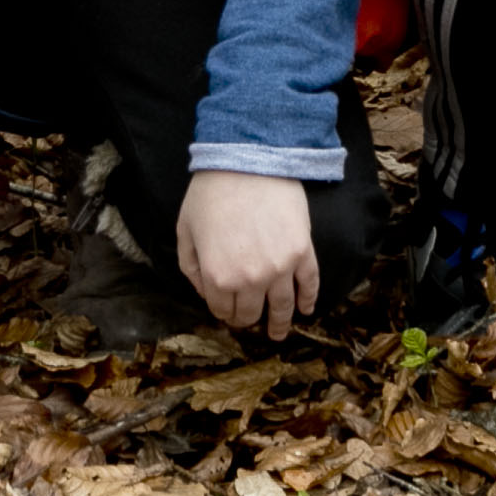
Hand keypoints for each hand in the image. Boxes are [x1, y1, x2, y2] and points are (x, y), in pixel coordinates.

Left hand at [177, 171, 321, 338]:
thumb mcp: (185, 231)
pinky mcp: (302, 253)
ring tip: (277, 334)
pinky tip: (306, 310)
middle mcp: (250, 280)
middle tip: (247, 317)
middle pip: (250, 312)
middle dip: (246, 318)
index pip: (222, 309)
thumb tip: (205, 292)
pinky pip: (309, 285)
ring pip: (281, 307)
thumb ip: (191, 268)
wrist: (246, 161)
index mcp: (218, 277)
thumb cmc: (210, 193)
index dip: (222, 311)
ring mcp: (280, 269)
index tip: (226, 309)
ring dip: (279, 324)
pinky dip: (309, 301)